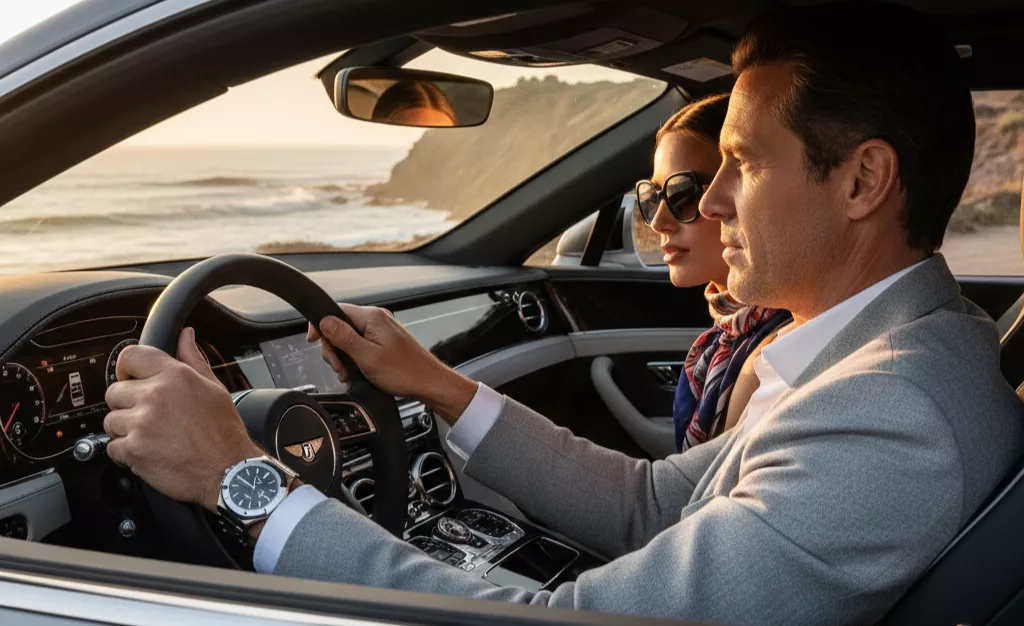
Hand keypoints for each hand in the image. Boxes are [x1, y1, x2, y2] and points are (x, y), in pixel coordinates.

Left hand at [104, 328, 261, 511]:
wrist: (228, 471)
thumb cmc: (224, 432)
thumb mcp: (214, 388)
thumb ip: (193, 359)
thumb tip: (186, 335)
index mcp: (174, 375)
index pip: (130, 356)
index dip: (126, 368)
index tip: (129, 378)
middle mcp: (155, 395)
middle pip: (114, 391)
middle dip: (127, 404)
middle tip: (148, 416)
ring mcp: (141, 423)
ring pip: (111, 420)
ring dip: (125, 429)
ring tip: (151, 436)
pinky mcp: (134, 449)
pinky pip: (112, 447)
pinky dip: (126, 452)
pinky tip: (149, 452)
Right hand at [307, 305, 476, 423]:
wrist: (428, 383)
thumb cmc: (404, 372)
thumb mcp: (367, 357)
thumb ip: (344, 338)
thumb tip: (324, 321)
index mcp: (372, 317)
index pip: (336, 310)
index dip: (321, 325)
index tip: (313, 341)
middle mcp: (377, 319)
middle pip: (341, 326)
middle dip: (334, 348)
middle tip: (339, 368)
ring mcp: (381, 330)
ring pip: (349, 338)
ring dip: (344, 357)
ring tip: (349, 374)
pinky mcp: (384, 342)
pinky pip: (361, 345)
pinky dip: (355, 359)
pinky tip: (357, 373)